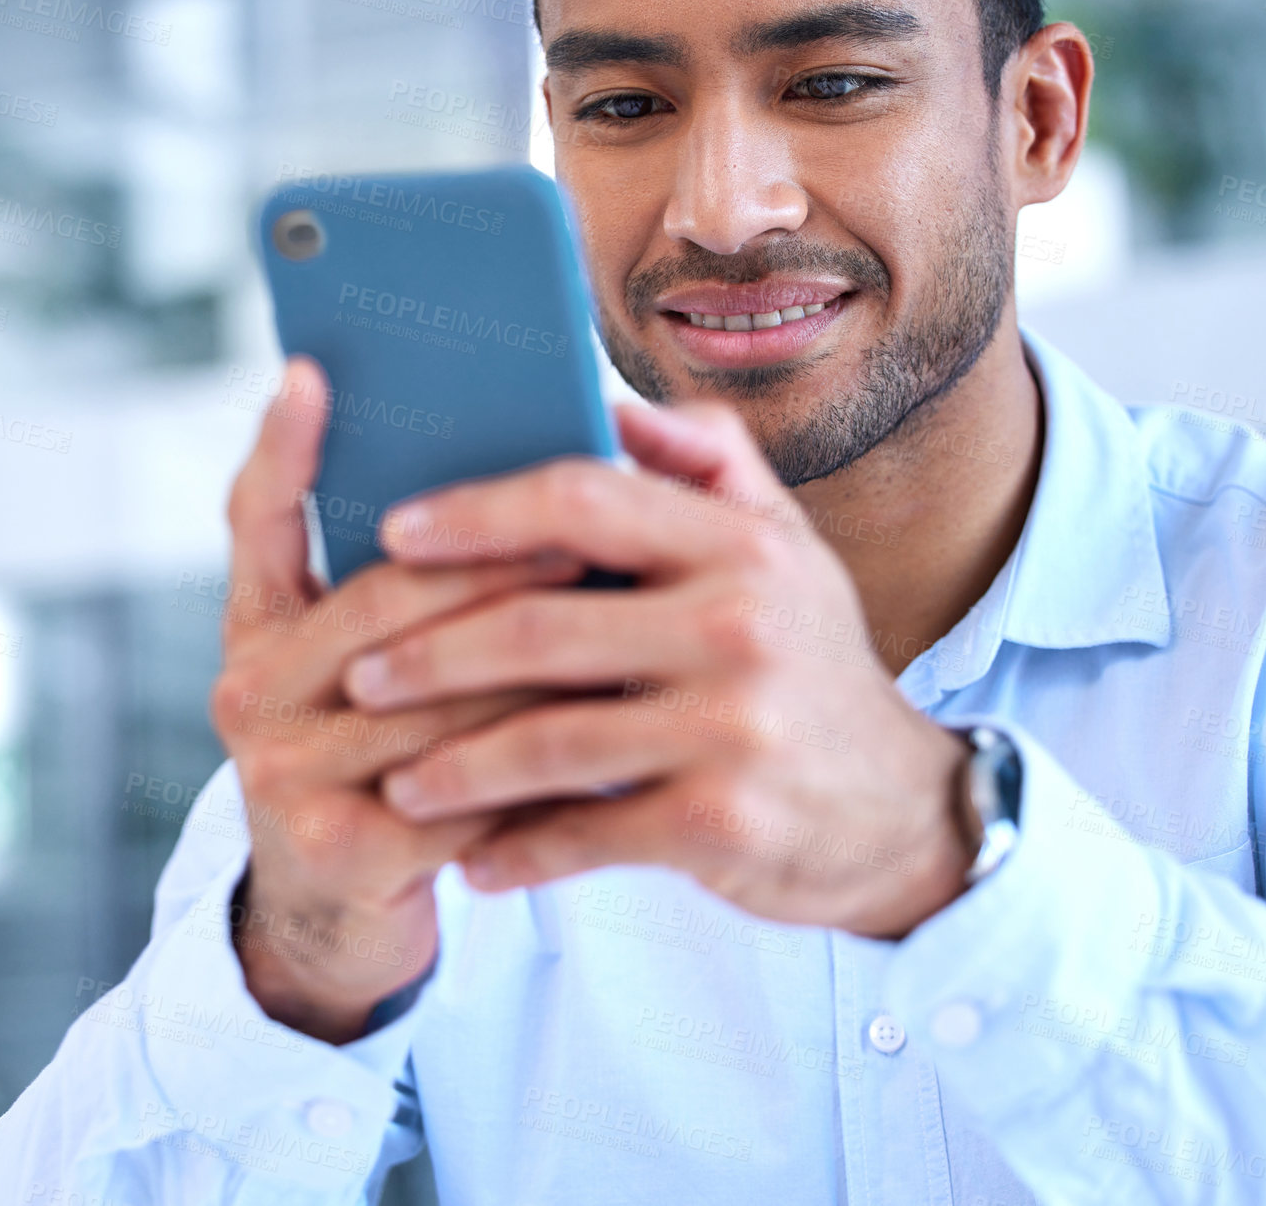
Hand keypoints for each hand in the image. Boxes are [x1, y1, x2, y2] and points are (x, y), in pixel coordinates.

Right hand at [210, 356, 584, 1041]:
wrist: (355, 916)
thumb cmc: (393, 762)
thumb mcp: (378, 671)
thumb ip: (413, 582)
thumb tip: (511, 472)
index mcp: (258, 631)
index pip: (257, 519)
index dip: (285, 447)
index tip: (317, 370)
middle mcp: (248, 691)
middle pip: (383, 599)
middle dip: (498, 562)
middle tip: (595, 530)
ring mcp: (282, 774)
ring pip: (440, 691)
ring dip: (545, 658)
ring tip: (635, 615)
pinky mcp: (341, 849)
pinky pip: (469, 784)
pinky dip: (549, 755)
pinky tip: (620, 728)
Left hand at [341, 399, 974, 938]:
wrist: (904, 810)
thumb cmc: (816, 664)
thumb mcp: (788, 548)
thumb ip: (709, 463)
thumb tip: (612, 404)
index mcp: (741, 545)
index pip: (582, 498)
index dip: (476, 512)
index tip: (394, 532)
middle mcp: (740, 625)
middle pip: (538, 626)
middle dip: (427, 655)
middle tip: (361, 677)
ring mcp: (733, 727)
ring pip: (547, 741)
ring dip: (454, 768)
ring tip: (399, 783)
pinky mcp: (723, 823)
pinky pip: (587, 834)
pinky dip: (520, 851)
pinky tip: (476, 861)